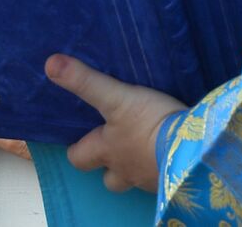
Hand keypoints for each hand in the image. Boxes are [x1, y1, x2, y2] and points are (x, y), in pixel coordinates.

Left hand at [45, 53, 185, 192]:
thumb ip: (86, 82)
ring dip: (135, 167)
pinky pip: (161, 176)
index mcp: (107, 150)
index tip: (78, 140)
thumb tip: (50, 63)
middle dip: (107, 166)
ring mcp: (149, 177)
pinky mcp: (173, 179)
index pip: (80, 158)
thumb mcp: (117, 98)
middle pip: (108, 178)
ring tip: (144, 150)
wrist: (191, 150)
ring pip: (135, 179)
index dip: (77, 150)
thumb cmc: (150, 124)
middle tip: (114, 147)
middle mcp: (124, 169)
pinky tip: (171, 152)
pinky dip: (162, 166)